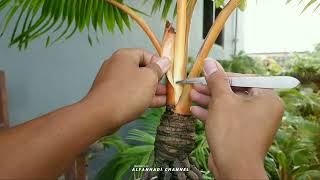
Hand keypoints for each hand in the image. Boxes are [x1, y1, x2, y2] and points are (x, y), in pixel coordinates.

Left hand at [83, 48, 168, 131]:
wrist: (101, 115)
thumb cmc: (127, 92)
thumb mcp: (149, 78)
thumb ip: (158, 69)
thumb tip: (164, 61)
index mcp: (125, 56)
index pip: (145, 54)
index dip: (158, 63)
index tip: (167, 73)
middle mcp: (117, 66)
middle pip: (141, 70)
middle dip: (157, 79)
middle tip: (169, 87)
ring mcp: (113, 82)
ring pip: (137, 84)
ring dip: (152, 90)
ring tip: (167, 98)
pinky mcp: (111, 96)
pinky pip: (130, 93)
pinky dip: (143, 97)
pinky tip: (157, 104)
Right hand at [190, 59, 283, 178]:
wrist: (234, 169)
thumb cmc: (232, 133)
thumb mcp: (222, 101)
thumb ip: (216, 80)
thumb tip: (210, 62)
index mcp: (267, 98)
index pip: (244, 78)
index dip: (223, 75)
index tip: (206, 73)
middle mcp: (263, 110)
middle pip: (235, 92)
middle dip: (212, 89)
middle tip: (196, 85)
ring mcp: (252, 123)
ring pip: (228, 106)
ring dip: (209, 101)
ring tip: (191, 95)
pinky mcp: (241, 133)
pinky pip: (227, 118)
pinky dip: (212, 114)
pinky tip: (194, 110)